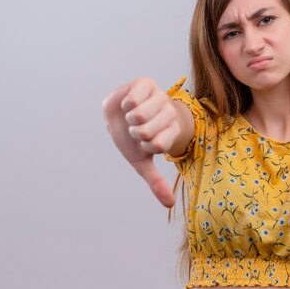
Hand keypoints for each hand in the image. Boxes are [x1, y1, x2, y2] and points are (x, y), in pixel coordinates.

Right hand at [102, 77, 179, 206]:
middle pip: (147, 131)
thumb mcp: (142, 161)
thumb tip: (170, 205)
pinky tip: (128, 104)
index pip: (159, 145)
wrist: (117, 114)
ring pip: (140, 115)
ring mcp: (159, 96)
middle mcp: (169, 112)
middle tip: (136, 128)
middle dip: (134, 132)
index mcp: (172, 131)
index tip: (144, 142)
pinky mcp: (146, 83)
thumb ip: (156, 182)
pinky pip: (134, 98)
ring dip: (128, 118)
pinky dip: (125, 105)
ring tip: (131, 116)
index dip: (144, 145)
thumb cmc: (131, 139)